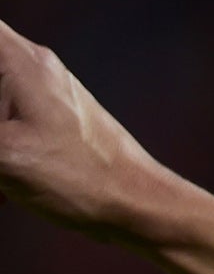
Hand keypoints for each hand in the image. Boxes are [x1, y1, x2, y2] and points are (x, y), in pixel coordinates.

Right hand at [0, 17, 178, 237]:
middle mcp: (33, 71)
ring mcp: (43, 99)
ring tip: (2, 185)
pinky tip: (4, 196)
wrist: (140, 210)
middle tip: (3, 156)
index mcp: (20, 63)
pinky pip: (5, 131)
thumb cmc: (81, 179)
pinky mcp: (48, 128)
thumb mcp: (1, 155)